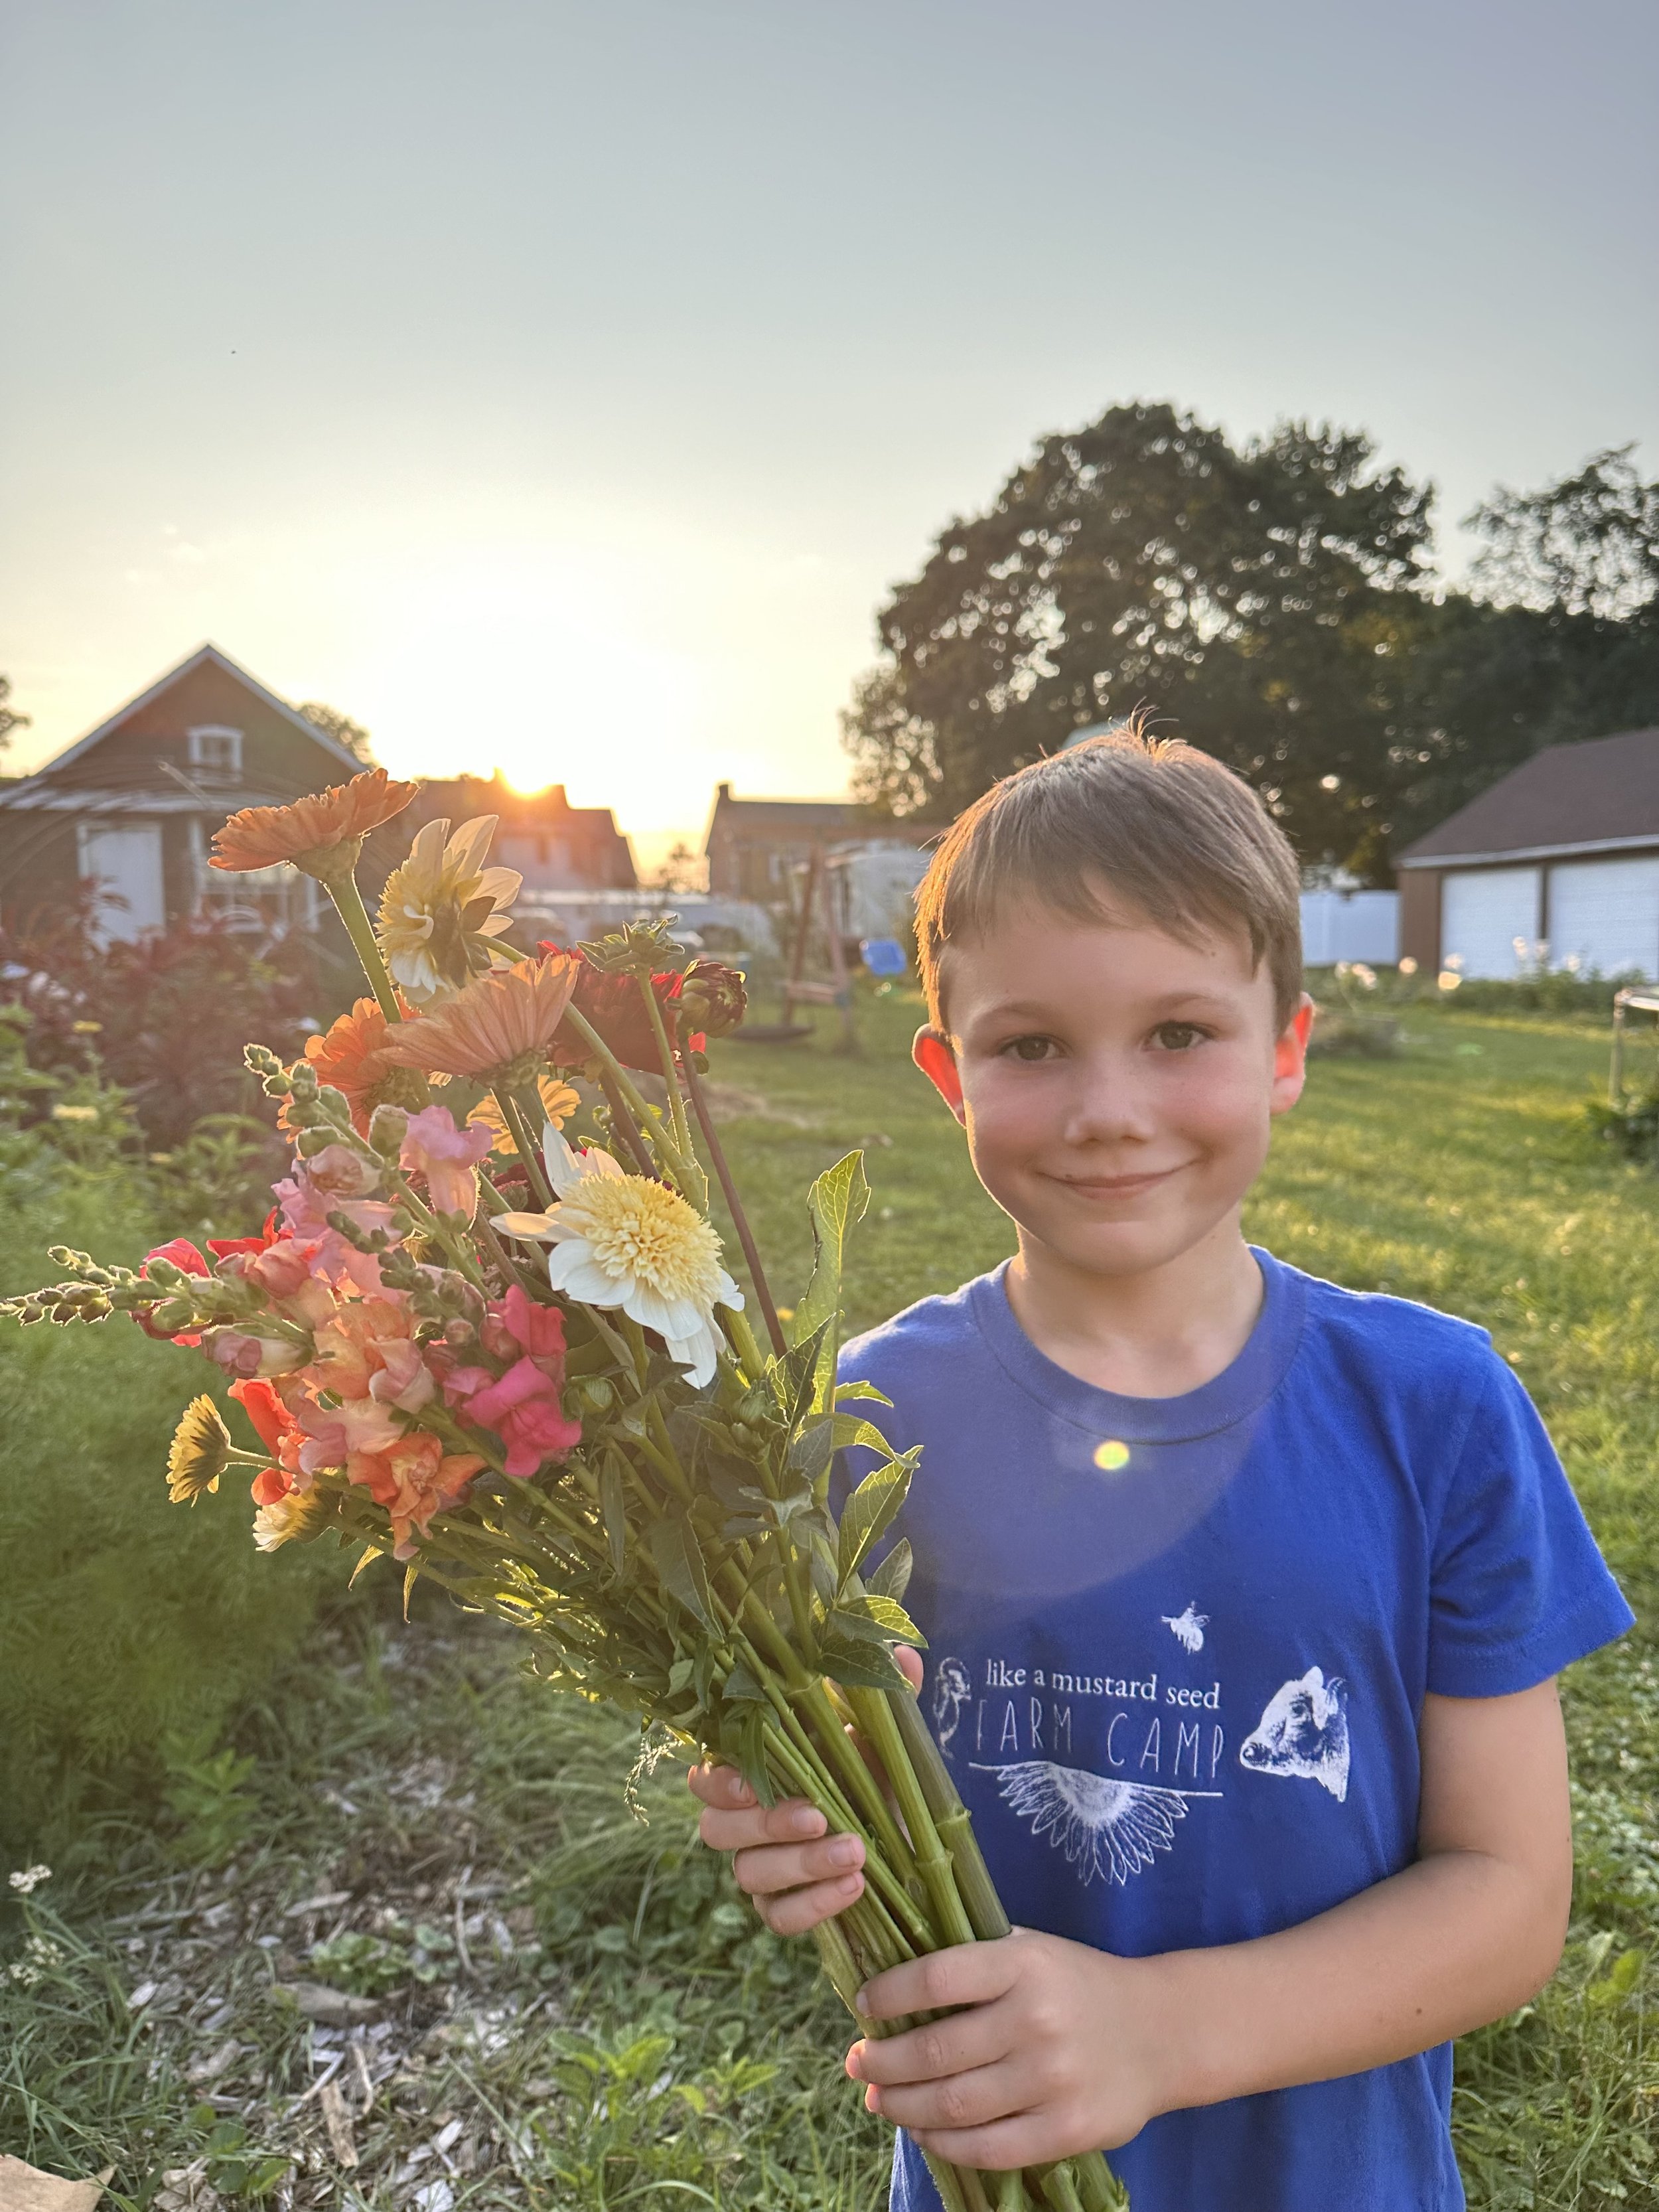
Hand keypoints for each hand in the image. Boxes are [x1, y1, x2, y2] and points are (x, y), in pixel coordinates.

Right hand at [687, 1646, 923, 1935]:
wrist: (909, 1838)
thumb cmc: (879, 1774)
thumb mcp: (885, 1736)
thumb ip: (887, 1697)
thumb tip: (903, 1654)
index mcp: (756, 1770)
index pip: (704, 1778)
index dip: (716, 1782)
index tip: (752, 1783)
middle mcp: (744, 1821)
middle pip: (716, 1830)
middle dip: (767, 1823)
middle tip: (819, 1815)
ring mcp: (760, 1869)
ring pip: (750, 1875)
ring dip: (801, 1864)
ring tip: (856, 1852)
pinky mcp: (784, 1909)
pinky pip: (780, 1917)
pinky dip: (815, 1904)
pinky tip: (854, 1886)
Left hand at [846, 1927, 1168, 2170]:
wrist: (1161, 2032)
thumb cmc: (1079, 1985)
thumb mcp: (1032, 1950)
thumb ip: (974, 1961)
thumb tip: (893, 1986)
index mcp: (1024, 1964)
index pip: (936, 1977)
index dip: (889, 1994)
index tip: (864, 2003)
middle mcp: (1036, 2020)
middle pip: (935, 2048)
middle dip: (882, 2060)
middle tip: (856, 2061)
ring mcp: (1052, 2080)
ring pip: (953, 2104)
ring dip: (902, 2104)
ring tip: (878, 2097)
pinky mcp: (1067, 2130)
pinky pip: (988, 2148)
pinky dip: (943, 2143)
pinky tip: (923, 2129)